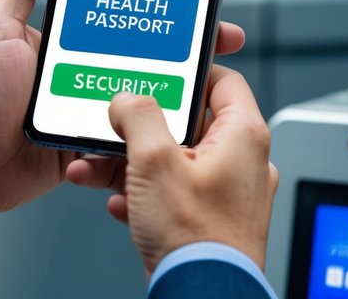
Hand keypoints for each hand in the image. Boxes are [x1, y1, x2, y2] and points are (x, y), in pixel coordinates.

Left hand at [0, 0, 247, 224]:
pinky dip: (156, 129)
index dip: (155, 3)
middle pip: (147, 52)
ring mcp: (91, 107)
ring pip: (148, 92)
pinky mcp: (95, 143)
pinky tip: (181, 121)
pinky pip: (134, 135)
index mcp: (65, 39)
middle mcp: (83, 69)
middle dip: (188, 45)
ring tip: (210, 79)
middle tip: (221, 37)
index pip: (120, 14)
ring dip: (179, 87)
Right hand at [66, 65, 277, 275]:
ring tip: (103, 167)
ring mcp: (230, 194)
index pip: (224, 81)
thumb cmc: (195, 237)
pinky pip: (176, 193)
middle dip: (146, 127)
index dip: (189, 72)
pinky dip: (146, 193)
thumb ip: (139, 117)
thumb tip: (129, 99)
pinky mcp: (213, 221)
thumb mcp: (155, 162)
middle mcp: (244, 162)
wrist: (199, 296)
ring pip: (177, 161)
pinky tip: (122, 203)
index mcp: (244, 136)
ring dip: (136, 164)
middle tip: (121, 122)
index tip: (160, 72)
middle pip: (192, 123)